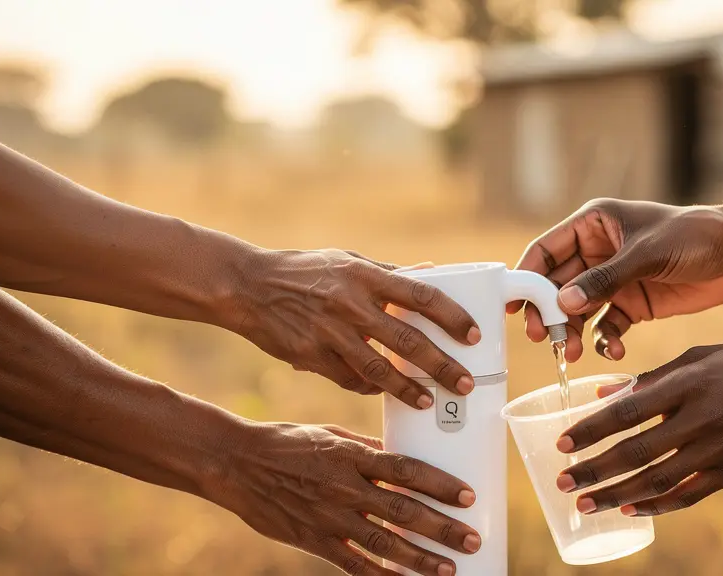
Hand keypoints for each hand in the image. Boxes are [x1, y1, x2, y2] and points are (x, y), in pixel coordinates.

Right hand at [210, 423, 481, 575]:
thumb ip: (368, 448)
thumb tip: (404, 454)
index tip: (468, 495)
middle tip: (471, 539)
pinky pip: (352, 564)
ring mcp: (329, 518)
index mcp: (352, 456)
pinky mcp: (314, 540)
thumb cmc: (288, 443)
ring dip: (420, 559)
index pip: (406, 470)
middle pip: (403, 512)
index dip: (440, 484)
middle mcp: (344, 488)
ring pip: (384, 544)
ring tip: (450, 569)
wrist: (236, 463)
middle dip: (442, 528)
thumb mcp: (331, 436)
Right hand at [227, 249, 480, 408]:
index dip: (452, 316)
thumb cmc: (304, 270)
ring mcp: (329, 332)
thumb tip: (433, 272)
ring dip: (408, 389)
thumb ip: (388, 273)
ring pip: (379, 369)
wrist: (247, 285)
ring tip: (428, 401)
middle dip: (441, 365)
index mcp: (365, 276)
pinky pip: (348, 378)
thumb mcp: (347, 261)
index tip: (475, 334)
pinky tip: (384, 393)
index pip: (422, 295)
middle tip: (464, 384)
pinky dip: (369, 387)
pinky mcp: (310, 356)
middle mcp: (350, 303)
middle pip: (408, 340)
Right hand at [510, 198, 722, 361]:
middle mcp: (597, 252)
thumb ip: (603, 279)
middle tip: (542, 338)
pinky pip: (606, 326)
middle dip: (547, 312)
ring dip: (571, 331)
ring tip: (571, 353)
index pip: (546, 250)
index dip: (526, 276)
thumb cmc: (694, 236)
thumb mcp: (647, 254)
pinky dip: (605, 340)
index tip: (512, 305)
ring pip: (577, 310)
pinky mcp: (632, 304)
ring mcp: (613, 280)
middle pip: (556, 285)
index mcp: (594, 225)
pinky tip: (614, 351)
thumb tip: (561, 303)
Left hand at [552, 337, 722, 516]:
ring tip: (587, 503)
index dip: (591, 430)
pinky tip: (631, 510)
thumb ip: (651, 378)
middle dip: (595, 470)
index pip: (627, 412)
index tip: (562, 444)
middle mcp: (702, 418)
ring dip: (617, 495)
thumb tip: (603, 395)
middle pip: (636, 452)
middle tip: (564, 483)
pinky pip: (690, 494)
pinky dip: (658, 505)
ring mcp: (721, 449)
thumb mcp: (700, 356)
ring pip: (658, 480)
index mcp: (689, 383)